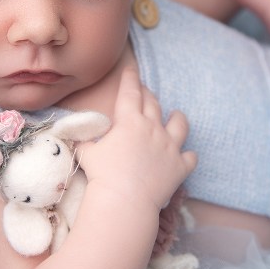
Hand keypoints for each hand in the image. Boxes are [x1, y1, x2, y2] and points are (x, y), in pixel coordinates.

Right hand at [76, 68, 196, 211]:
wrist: (125, 199)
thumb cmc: (102, 174)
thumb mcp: (87, 153)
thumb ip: (86, 141)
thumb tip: (78, 137)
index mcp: (130, 121)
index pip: (130, 92)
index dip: (130, 78)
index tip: (131, 69)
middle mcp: (153, 128)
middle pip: (154, 104)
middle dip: (148, 95)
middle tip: (145, 91)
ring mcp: (170, 146)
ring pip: (180, 125)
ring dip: (178, 118)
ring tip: (176, 115)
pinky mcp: (180, 166)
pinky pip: (190, 157)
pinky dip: (188, 156)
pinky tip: (186, 155)